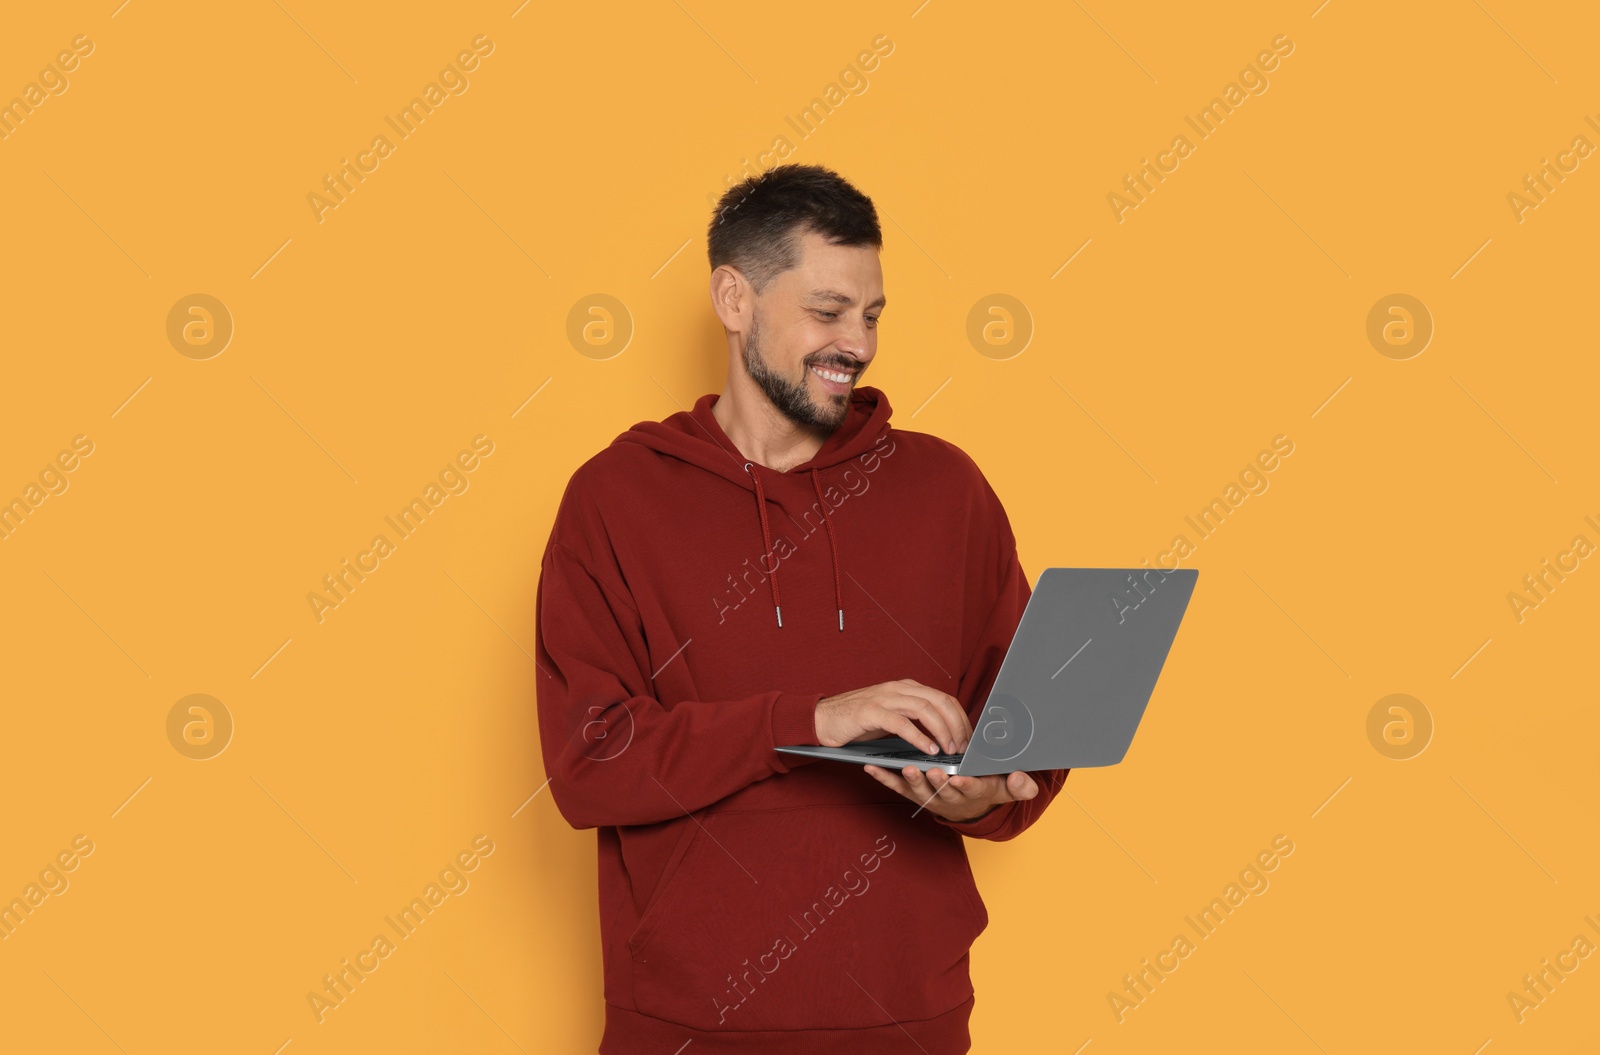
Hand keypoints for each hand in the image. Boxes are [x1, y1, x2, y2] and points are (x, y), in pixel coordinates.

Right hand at [815, 678, 972, 754]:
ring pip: (925, 710)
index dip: (960, 718)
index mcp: (906, 687)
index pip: (944, 698)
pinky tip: (928, 749)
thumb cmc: (858, 721)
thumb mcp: (891, 715)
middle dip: (956, 725)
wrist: (823, 719)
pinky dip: (919, 737)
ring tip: (949, 750)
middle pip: (940, 702)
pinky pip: (902, 723)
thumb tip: (940, 735)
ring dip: (942, 731)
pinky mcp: (871, 712)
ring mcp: (884, 698)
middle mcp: (898, 688)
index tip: (968, 739)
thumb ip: (913, 719)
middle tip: (963, 748)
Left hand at [862, 765, 1038, 822]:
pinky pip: (895, 786)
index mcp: (971, 792)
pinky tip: (871, 766)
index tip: (963, 779)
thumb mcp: (1006, 789)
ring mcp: (928, 795)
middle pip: (942, 790)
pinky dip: (883, 777)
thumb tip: (1023, 780)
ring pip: (918, 790)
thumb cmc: (986, 787)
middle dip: (937, 782)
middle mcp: (947, 796)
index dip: (966, 785)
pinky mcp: (912, 791)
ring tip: (906, 768)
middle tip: (933, 772)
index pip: (970, 789)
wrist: (967, 805)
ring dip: (911, 780)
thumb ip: (1018, 786)